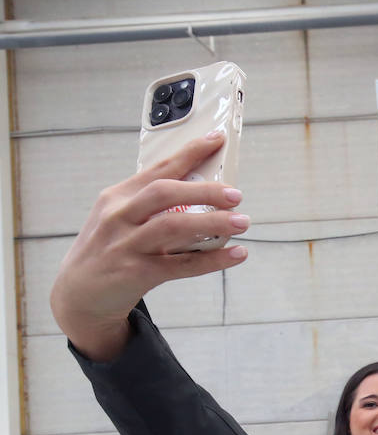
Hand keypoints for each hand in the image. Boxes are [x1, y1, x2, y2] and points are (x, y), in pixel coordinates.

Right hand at [50, 131, 249, 361]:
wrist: (79, 295)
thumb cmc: (108, 250)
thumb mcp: (118, 219)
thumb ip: (151, 205)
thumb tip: (203, 193)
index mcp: (117, 197)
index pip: (158, 168)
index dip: (190, 152)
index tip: (217, 139)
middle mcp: (119, 216)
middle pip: (165, 193)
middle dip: (204, 190)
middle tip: (236, 194)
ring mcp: (126, 245)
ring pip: (173, 226)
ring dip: (212, 222)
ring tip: (242, 221)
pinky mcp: (136, 273)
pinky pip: (181, 265)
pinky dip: (212, 260)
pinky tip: (237, 254)